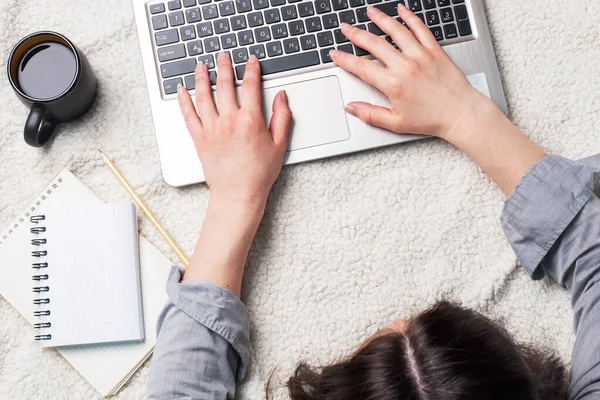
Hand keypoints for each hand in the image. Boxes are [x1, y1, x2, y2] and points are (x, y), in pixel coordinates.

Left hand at [177, 52, 291, 207]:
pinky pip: (188, 114)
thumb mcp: (279, 145)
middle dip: (224, 66)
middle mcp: (229, 120)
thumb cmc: (259, 173)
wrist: (238, 194)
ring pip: (204, 95)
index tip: (251, 61)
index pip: (251, 86)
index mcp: (251, 120)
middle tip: (223, 56)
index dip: (252, 69)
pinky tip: (181, 89)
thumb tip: (282, 97)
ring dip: (202, 77)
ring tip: (202, 66)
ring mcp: (211, 128)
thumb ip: (282, 117)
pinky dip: (183, 100)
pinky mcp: (199, 138)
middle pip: (225, 85)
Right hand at [330, 4, 482, 138]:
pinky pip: (420, 29)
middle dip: (356, 34)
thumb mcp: (396, 123)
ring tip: (369, 12)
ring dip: (380, 19)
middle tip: (345, 28)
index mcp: (393, 84)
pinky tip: (401, 10)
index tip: (335, 54)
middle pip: (374, 44)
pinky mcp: (435, 51)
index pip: (361, 67)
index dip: (344, 59)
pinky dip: (410, 17)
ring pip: (396, 31)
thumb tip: (351, 107)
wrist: (460, 114)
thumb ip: (370, 114)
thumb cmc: (431, 120)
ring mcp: (421, 56)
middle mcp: (405, 66)